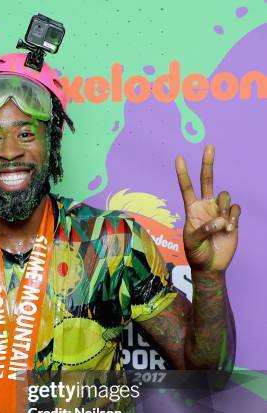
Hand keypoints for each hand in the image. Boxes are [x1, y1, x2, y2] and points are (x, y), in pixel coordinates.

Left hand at [176, 144, 240, 271]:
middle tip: (209, 146)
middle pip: (207, 180)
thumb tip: (220, 219)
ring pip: (225, 196)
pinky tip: (228, 230)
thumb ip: (203, 229)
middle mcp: (206, 206)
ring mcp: (219, 210)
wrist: (210, 265)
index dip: (183, 174)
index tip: (179, 158)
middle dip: (207, 163)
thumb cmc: (196, 253)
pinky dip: (232, 218)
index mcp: (192, 209)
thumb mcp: (192, 242)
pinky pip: (235, 209)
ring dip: (223, 210)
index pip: (186, 188)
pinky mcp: (232, 217)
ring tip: (221, 228)